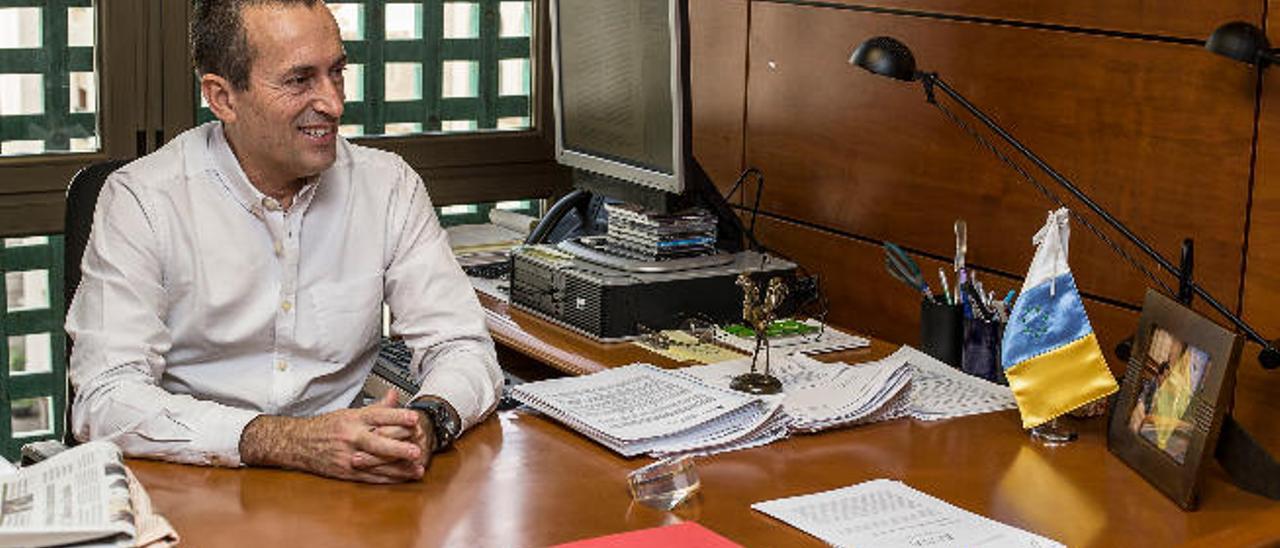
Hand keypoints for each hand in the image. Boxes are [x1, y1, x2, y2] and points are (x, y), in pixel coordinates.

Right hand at [239, 390, 426, 483]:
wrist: (298, 443)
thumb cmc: (326, 427)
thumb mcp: (349, 413)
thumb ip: (376, 406)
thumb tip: (395, 395)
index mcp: (353, 419)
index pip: (378, 416)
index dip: (397, 417)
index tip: (414, 418)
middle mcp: (351, 436)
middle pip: (377, 442)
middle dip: (398, 447)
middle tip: (417, 449)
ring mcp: (348, 456)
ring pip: (376, 463)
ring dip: (398, 468)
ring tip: (417, 469)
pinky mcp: (346, 472)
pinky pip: (370, 477)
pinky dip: (387, 479)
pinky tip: (402, 478)